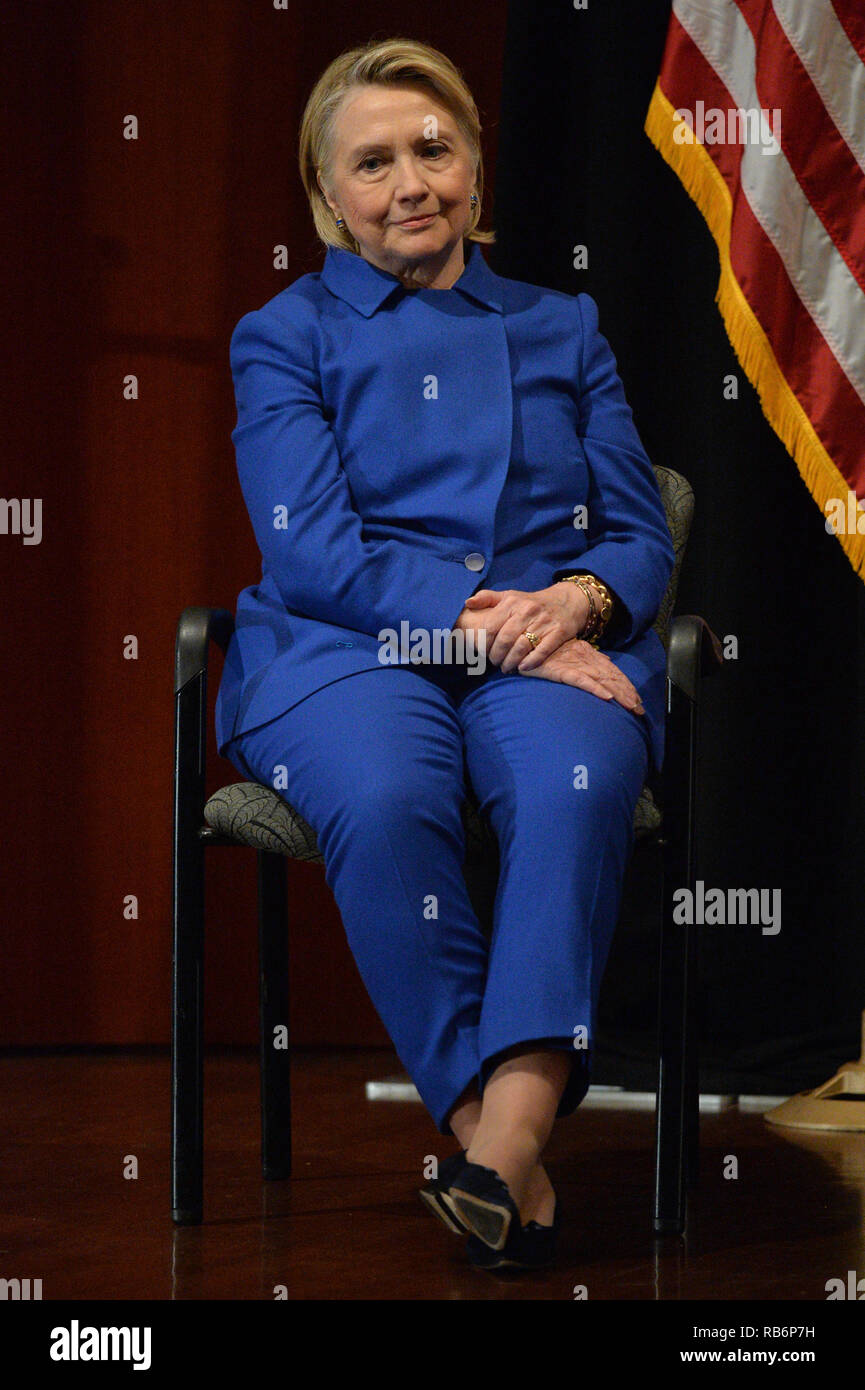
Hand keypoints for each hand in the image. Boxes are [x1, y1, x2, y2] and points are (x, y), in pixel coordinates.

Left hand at [456, 583, 590, 671]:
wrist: (568, 601)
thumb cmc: (532, 602)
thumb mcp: (510, 596)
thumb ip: (487, 598)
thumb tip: (467, 603)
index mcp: (512, 602)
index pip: (491, 627)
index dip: (484, 644)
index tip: (482, 653)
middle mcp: (527, 610)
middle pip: (505, 639)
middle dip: (496, 656)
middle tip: (494, 663)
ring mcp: (544, 622)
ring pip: (521, 647)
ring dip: (511, 662)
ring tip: (506, 668)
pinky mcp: (558, 632)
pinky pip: (542, 650)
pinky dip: (531, 662)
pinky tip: (523, 668)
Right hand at [517, 637, 644, 715]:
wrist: (522, 641)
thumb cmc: (542, 648)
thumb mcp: (569, 650)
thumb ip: (588, 657)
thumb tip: (608, 662)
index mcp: (587, 653)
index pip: (611, 671)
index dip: (625, 684)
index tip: (636, 699)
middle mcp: (585, 657)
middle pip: (611, 677)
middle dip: (627, 693)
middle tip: (640, 709)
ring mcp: (574, 663)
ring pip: (602, 680)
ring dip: (618, 693)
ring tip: (631, 706)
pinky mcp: (562, 670)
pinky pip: (582, 681)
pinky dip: (595, 689)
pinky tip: (607, 697)